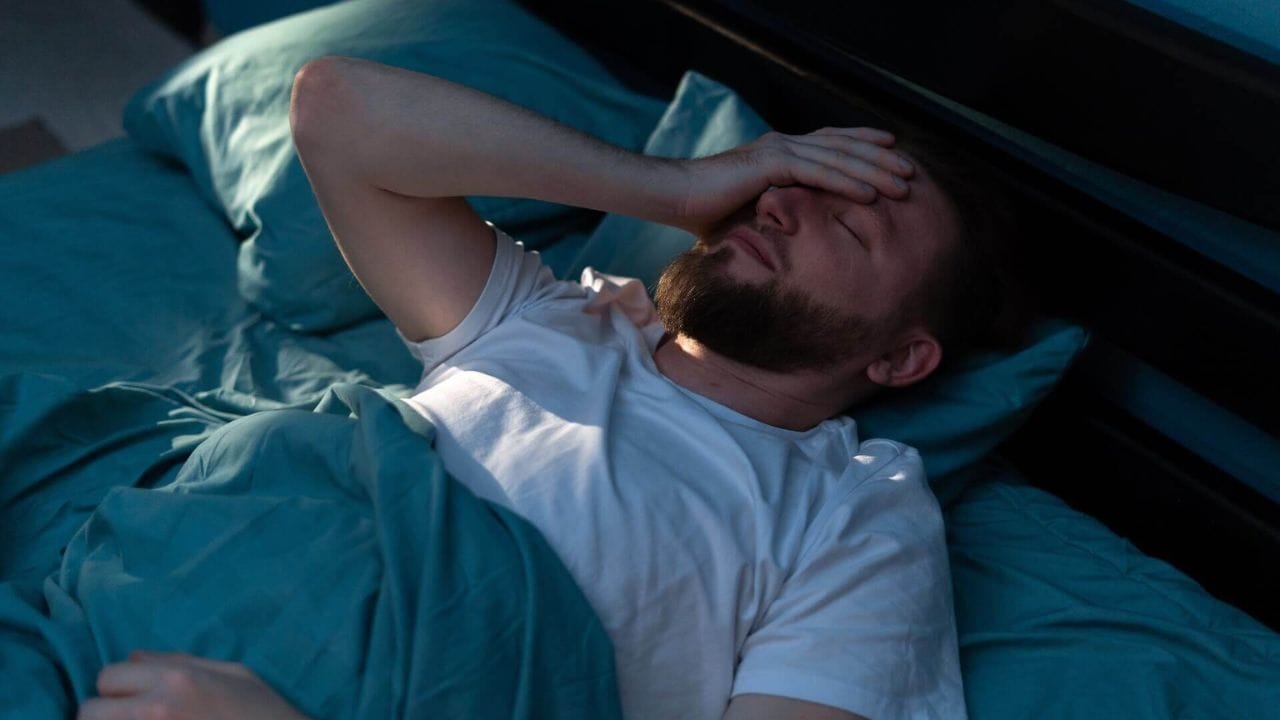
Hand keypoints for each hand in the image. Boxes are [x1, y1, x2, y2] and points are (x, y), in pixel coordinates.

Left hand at [78, 651, 308, 719]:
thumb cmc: (265, 712)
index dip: (118, 688)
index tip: (130, 699)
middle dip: (102, 715)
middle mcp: (156, 710)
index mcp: (177, 679)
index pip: (109, 676)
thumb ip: (182, 662)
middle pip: (89, 711)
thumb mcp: (235, 673)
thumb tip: (135, 658)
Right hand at [672, 127, 913, 236]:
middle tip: (912, 171)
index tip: (892, 151)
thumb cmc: (705, 211)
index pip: (831, 142)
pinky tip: (871, 193)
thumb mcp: (751, 211)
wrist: (674, 197)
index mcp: (780, 151)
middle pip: (843, 146)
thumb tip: (791, 235)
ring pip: (838, 157)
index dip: (863, 144)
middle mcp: (783, 143)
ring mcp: (778, 149)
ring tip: (903, 184)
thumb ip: (776, 213)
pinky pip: (819, 172)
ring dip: (874, 171)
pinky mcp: (771, 162)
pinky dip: (847, 182)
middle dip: (880, 158)